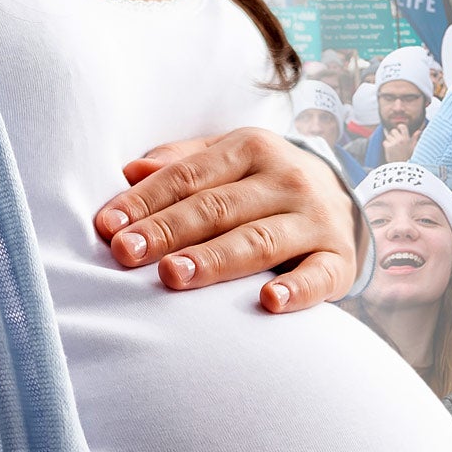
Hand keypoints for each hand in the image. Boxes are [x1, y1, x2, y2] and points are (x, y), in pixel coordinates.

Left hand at [98, 128, 364, 311]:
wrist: (343, 201)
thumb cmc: (265, 185)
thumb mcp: (229, 160)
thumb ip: (181, 165)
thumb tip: (129, 171)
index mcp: (252, 149)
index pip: (189, 176)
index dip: (146, 200)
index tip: (108, 226)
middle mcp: (287, 180)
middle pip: (218, 208)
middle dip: (168, 230)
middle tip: (126, 253)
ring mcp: (316, 220)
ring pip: (259, 241)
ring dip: (215, 260)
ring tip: (173, 275)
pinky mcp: (339, 260)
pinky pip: (318, 276)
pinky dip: (297, 290)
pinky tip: (270, 303)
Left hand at [382, 122, 417, 162]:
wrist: (403, 168)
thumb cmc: (409, 158)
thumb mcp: (414, 148)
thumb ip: (415, 138)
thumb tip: (419, 131)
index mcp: (407, 139)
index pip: (402, 126)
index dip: (400, 127)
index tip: (399, 130)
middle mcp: (400, 140)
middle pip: (393, 131)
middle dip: (394, 135)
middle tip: (396, 141)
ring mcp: (393, 143)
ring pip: (388, 136)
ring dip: (390, 141)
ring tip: (394, 148)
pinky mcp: (388, 147)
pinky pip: (385, 142)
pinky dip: (386, 146)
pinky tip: (391, 151)